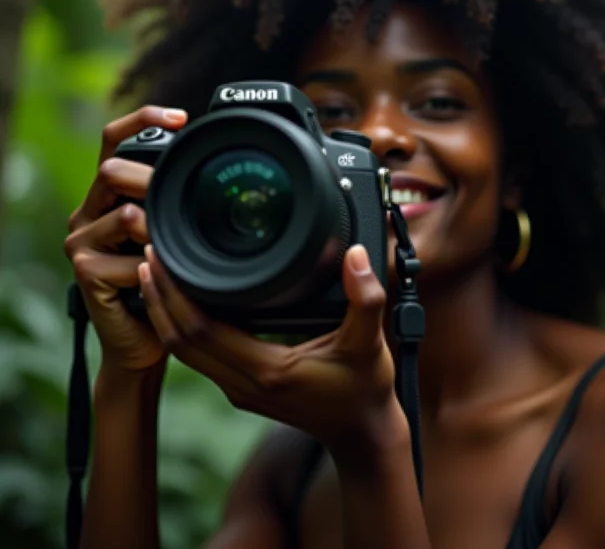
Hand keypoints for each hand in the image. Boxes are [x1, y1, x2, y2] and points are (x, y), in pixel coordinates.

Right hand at [64, 105, 187, 373]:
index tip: (184, 118)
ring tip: (176, 254)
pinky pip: (131, 256)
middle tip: (186, 201)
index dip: (144, 119)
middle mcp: (89, 211)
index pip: (113, 139)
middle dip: (154, 182)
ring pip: (127, 213)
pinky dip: (158, 269)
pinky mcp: (85, 271)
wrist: (147, 339)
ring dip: (162, 233)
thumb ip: (179, 202)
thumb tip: (217, 169)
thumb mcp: (176, 233)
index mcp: (110, 195)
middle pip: (112, 169)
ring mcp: (81, 241)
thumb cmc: (168, 282)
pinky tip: (163, 279)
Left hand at [139, 243, 407, 455]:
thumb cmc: (364, 389)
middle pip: (181, 341)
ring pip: (185, 351)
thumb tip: (356, 254)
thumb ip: (366, 299)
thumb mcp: (371, 343)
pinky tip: (183, 304)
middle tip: (148, 256)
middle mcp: (245, 384)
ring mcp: (240, 390)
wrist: (361, 434)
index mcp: (268, 370)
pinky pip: (199, 356)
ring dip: (165, 314)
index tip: (162, 259)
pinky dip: (182, 328)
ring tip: (155, 274)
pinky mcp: (243, 388)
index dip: (174, 295)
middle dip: (159, 299)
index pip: (201, 330)